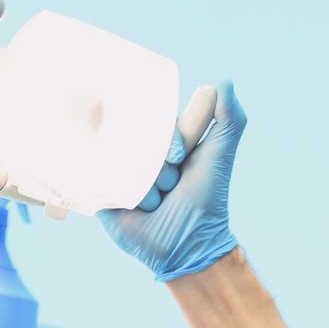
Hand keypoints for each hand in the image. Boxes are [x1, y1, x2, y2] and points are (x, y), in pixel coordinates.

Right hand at [100, 79, 245, 281]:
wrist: (188, 245)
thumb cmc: (207, 198)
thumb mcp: (220, 154)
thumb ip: (230, 119)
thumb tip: (224, 81)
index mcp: (160, 140)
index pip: (154, 120)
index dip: (168, 138)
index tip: (179, 157)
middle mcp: (137, 153)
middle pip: (135, 140)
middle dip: (158, 166)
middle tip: (170, 186)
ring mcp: (117, 172)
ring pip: (120, 162)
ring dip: (144, 187)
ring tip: (154, 204)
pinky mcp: (102, 194)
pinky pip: (98, 180)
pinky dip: (120, 193)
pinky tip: (132, 206)